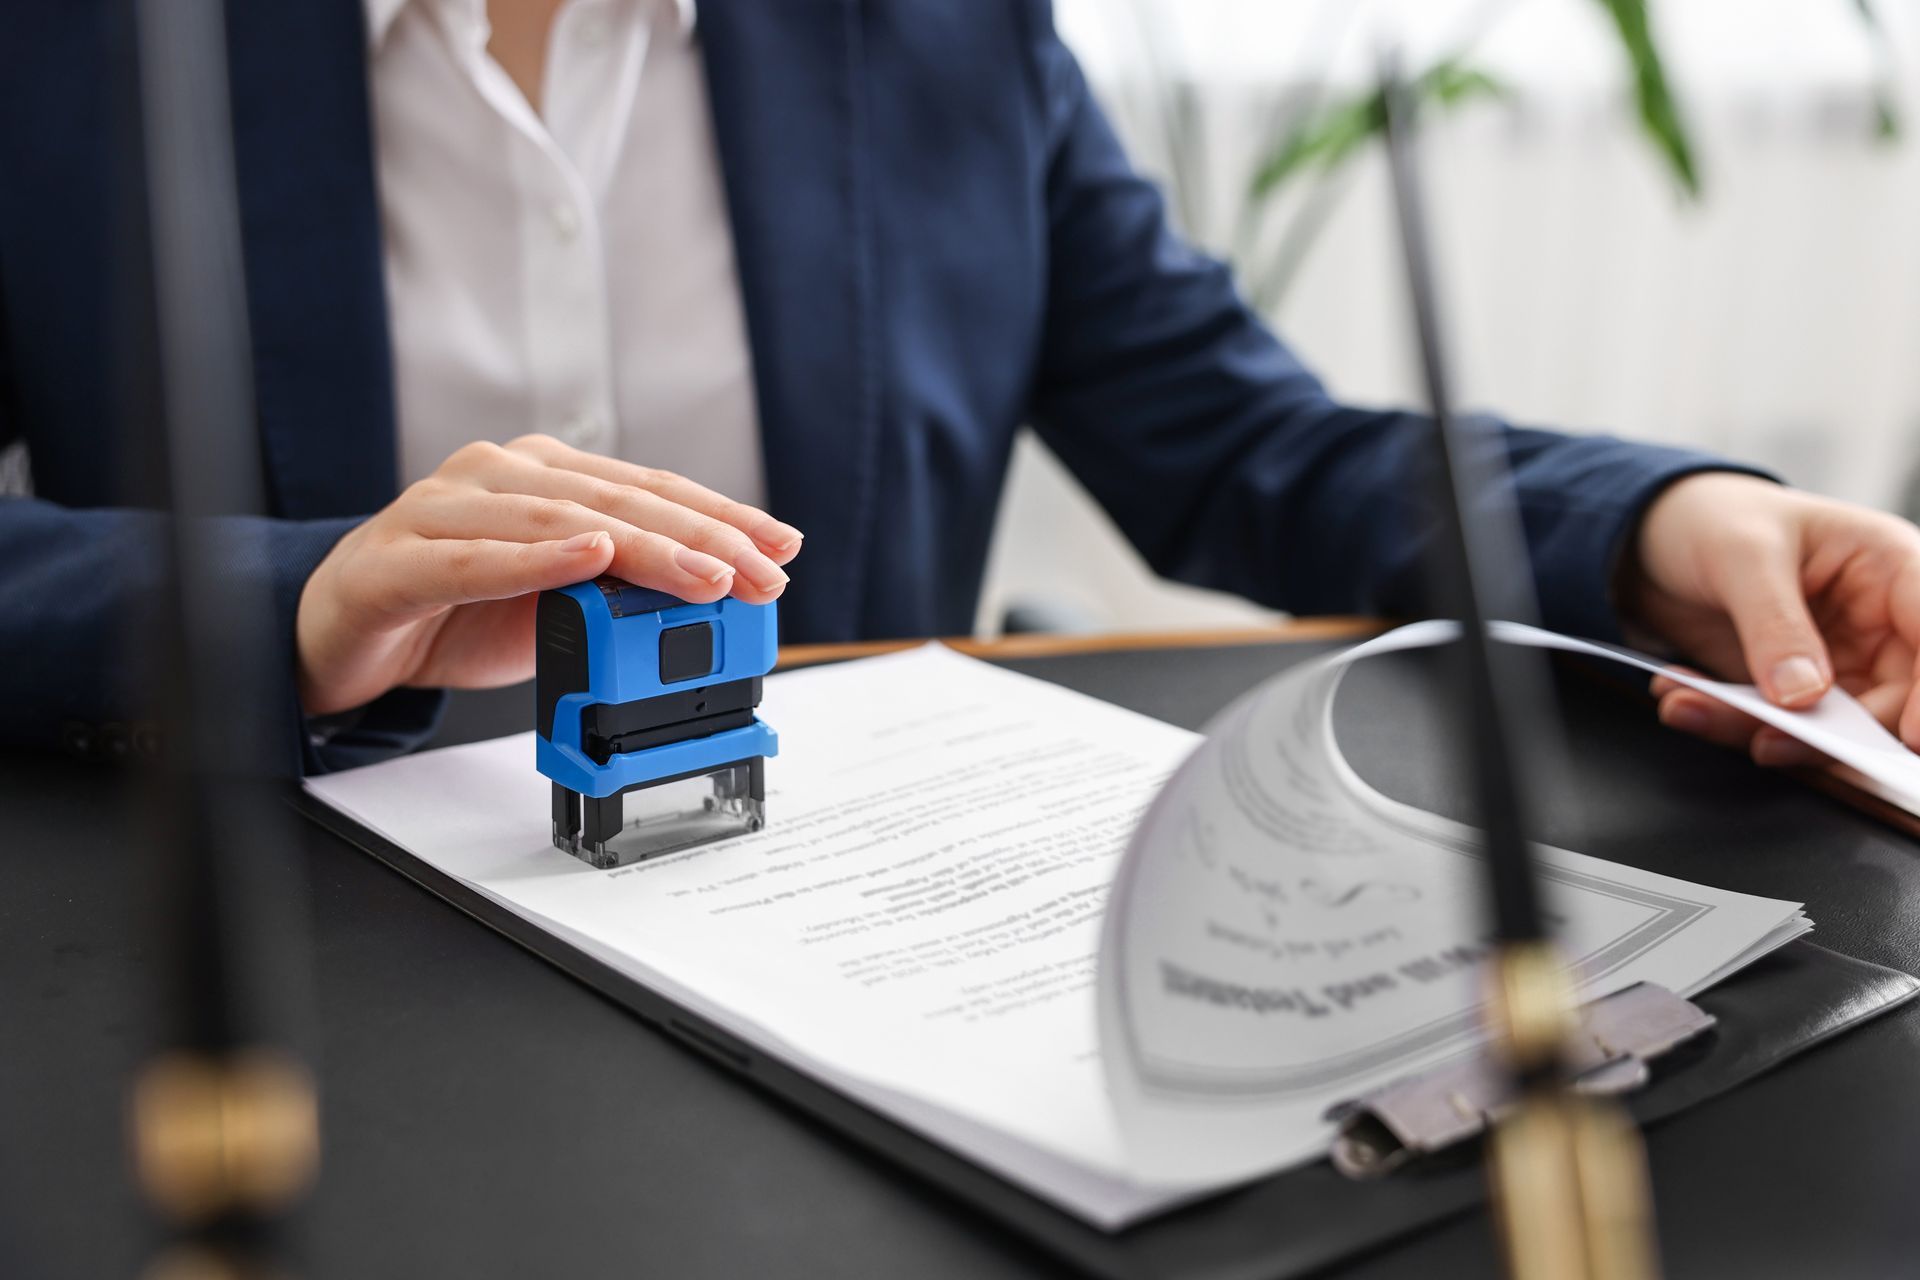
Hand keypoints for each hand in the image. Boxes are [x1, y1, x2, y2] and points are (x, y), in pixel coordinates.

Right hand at [296, 435, 802, 714]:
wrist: (341, 637)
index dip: (720, 517)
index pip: (649, 491)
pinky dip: (533, 561)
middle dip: (700, 538)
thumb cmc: (453, 612)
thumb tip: (713, 604)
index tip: (782, 548)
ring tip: (702, 575)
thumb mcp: (558, 608)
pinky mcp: (397, 559)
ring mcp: (443, 509)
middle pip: (616, 502)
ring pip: (558, 522)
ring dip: (639, 550)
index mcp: (547, 477)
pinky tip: (587, 560)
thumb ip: (620, 595)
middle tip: (760, 572)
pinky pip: (472, 559)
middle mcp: (500, 477)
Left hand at [1618, 472, 1919, 766]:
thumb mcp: (1743, 554)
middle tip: (1764, 741)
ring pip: (1831, 729)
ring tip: (1686, 706)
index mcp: (1893, 567)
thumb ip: (1775, 622)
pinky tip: (1681, 700)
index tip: (1910, 736)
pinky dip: (1727, 723)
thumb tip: (1803, 694)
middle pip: (1894, 702)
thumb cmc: (1716, 518)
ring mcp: (1838, 663)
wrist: (1657, 537)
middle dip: (1830, 734)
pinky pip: (1777, 728)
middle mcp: (1879, 623)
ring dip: (1760, 730)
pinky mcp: (1793, 693)